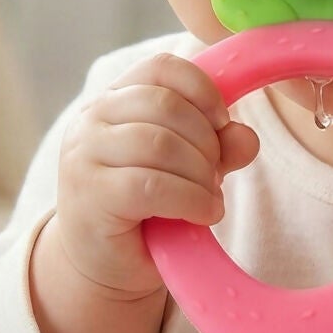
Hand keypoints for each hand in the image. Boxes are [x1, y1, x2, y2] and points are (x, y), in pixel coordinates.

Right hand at [56, 52, 259, 298]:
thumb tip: (247, 138)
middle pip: (165, 105)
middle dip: (205, 141)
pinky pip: (152, 185)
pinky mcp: (90, 194)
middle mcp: (91, 118)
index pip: (161, 67)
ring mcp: (85, 154)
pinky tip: (204, 213)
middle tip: (215, 174)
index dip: (202, 88)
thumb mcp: (190, 168)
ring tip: (210, 198)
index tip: (222, 121)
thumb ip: (219, 147)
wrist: (104, 264)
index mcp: (114, 98)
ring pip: (160, 143)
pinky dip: (190, 199)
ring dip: (200, 174)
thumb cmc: (146, 208)